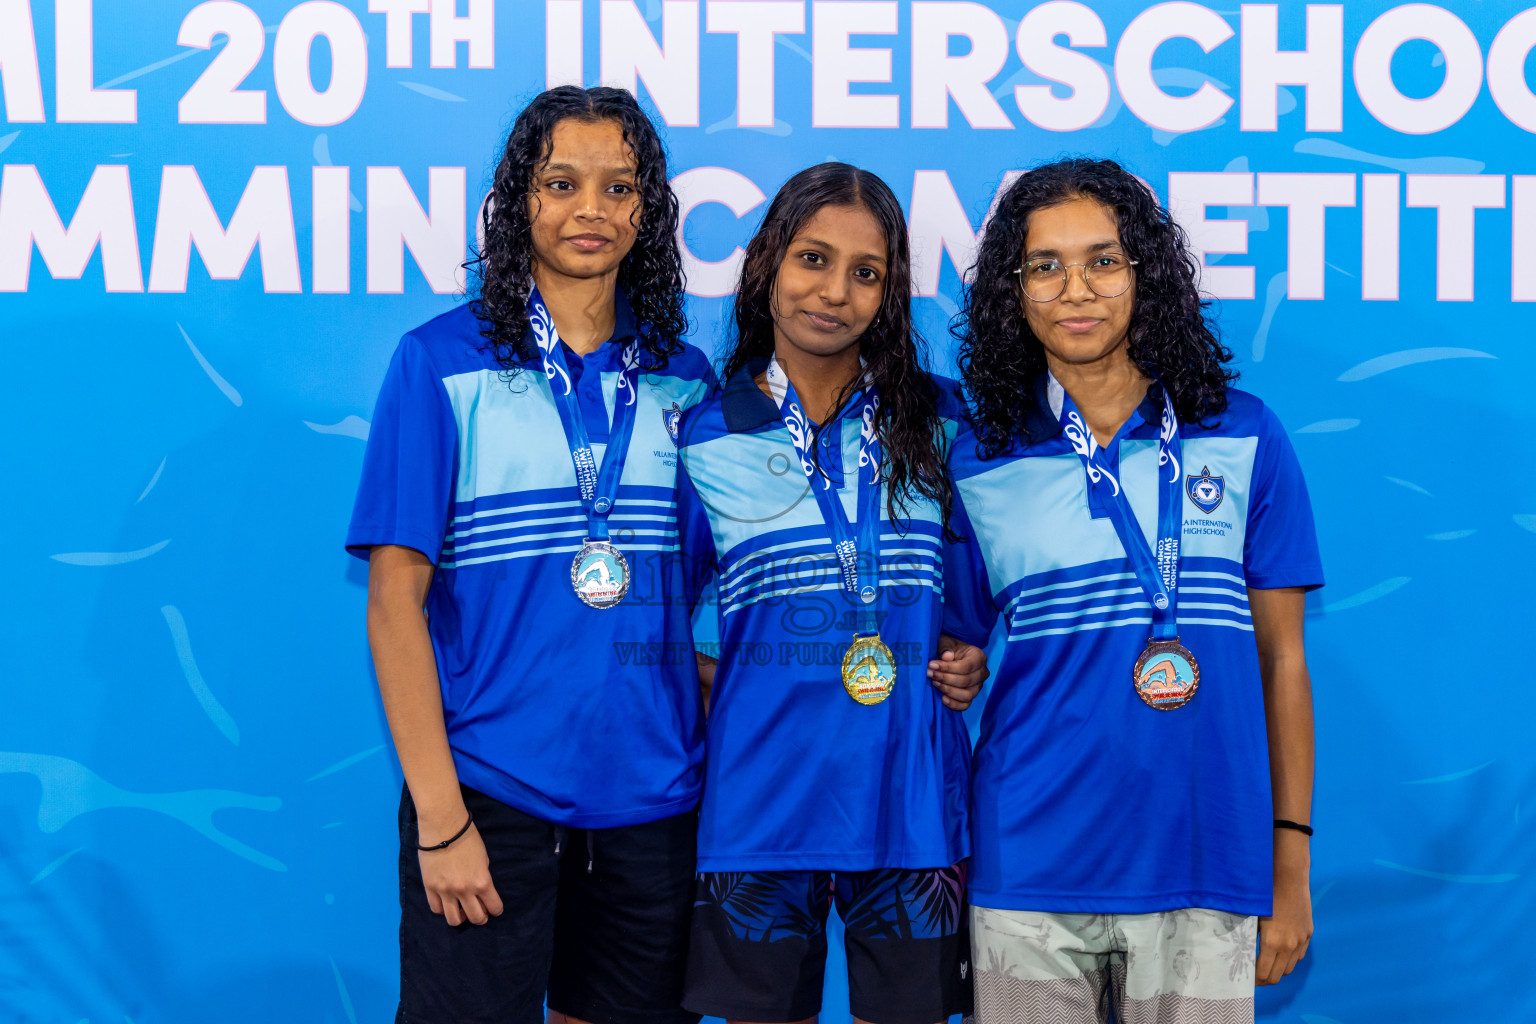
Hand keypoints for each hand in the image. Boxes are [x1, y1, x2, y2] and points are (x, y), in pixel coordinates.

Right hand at [418, 820, 503, 926]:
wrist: (443, 827)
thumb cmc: (467, 838)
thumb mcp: (483, 858)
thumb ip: (482, 876)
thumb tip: (479, 889)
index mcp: (482, 882)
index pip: (494, 907)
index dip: (496, 910)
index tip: (494, 909)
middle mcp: (465, 891)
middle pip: (476, 918)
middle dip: (481, 917)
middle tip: (480, 912)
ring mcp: (445, 891)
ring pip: (454, 920)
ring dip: (461, 917)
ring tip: (462, 910)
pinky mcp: (430, 888)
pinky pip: (436, 909)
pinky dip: (443, 909)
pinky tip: (447, 903)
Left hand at [927, 633, 988, 710]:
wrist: (947, 656)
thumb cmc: (947, 648)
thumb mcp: (945, 642)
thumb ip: (945, 647)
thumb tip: (946, 656)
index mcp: (979, 657)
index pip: (966, 666)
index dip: (948, 668)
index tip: (931, 665)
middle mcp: (982, 673)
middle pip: (966, 681)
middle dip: (945, 679)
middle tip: (929, 674)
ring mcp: (978, 686)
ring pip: (967, 695)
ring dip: (949, 690)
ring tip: (935, 683)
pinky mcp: (971, 696)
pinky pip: (965, 705)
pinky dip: (954, 704)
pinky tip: (943, 699)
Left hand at [1257, 834, 1311, 984]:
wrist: (1288, 877)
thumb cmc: (1264, 894)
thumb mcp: (1252, 917)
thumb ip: (1249, 937)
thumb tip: (1239, 953)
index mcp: (1273, 942)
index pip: (1264, 974)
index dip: (1254, 980)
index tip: (1245, 979)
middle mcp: (1290, 945)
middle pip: (1278, 976)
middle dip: (1264, 979)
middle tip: (1253, 976)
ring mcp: (1302, 940)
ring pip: (1290, 968)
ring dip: (1277, 969)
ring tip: (1265, 964)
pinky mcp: (1308, 934)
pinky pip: (1299, 956)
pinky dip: (1289, 959)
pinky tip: (1279, 952)